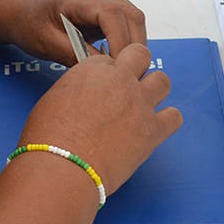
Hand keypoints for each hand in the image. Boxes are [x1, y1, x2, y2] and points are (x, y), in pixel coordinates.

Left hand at [7, 0, 149, 62]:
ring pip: (134, 18)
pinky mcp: (108, 4)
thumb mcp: (47, 43)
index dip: (120, 41)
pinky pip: (127, 21)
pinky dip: (128, 40)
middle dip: (134, 45)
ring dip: (135, 43)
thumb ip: (76, 54)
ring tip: (125, 67)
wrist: (23, 10)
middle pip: (131, 14)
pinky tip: (118, 57)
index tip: (119, 66)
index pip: (112, 13)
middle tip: (128, 72)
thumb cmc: (30, 24)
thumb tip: (106, 70)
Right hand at [20, 42, 182, 194]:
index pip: (110, 58)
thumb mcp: (53, 100)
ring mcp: (139, 103)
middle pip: (140, 55)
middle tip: (129, 85)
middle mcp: (120, 80)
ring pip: (162, 81)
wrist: (62, 167)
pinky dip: (167, 121)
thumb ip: (74, 90)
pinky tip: (157, 127)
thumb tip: (83, 98)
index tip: (106, 84)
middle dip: (136, 67)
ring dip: (154, 90)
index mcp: (92, 70)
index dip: (109, 72)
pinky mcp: (153, 129)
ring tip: (144, 105)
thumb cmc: (49, 139)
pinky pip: (174, 117)